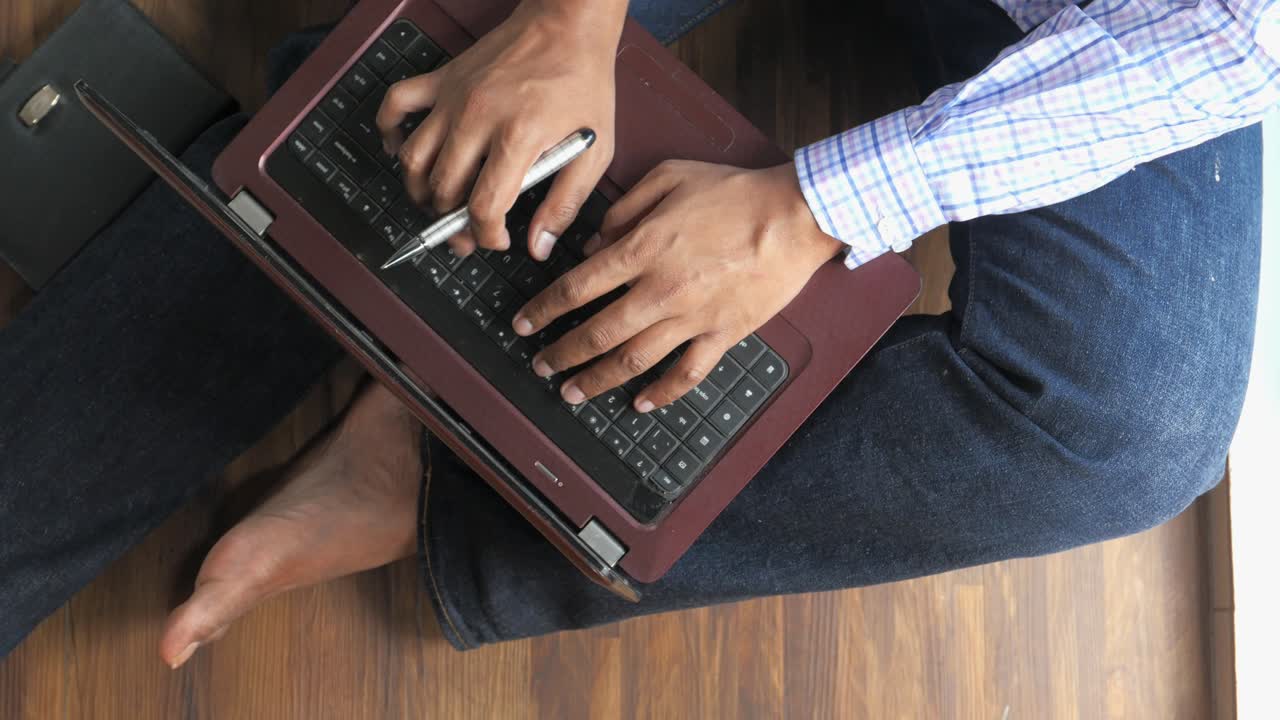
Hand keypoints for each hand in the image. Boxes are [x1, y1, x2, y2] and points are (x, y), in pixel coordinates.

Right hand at [376, 0, 624, 258]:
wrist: (567, 24)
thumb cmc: (583, 83)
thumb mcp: (594, 150)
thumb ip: (565, 202)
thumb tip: (539, 246)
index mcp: (517, 137)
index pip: (482, 206)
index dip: (485, 235)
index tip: (496, 240)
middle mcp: (477, 117)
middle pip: (444, 189)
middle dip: (452, 223)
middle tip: (466, 234)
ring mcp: (454, 97)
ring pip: (414, 158)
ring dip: (420, 191)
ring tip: (439, 204)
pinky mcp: (442, 78)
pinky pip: (396, 105)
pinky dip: (390, 132)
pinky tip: (402, 151)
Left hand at [513, 161, 843, 411]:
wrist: (797, 215)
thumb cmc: (737, 192)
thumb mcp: (669, 176)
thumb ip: (624, 208)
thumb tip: (593, 242)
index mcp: (642, 249)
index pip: (576, 288)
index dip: (543, 309)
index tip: (524, 324)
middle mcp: (660, 290)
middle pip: (595, 332)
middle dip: (560, 354)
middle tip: (540, 365)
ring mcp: (692, 317)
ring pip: (632, 360)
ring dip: (596, 380)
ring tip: (572, 392)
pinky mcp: (723, 334)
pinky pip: (686, 374)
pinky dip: (661, 395)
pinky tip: (640, 404)